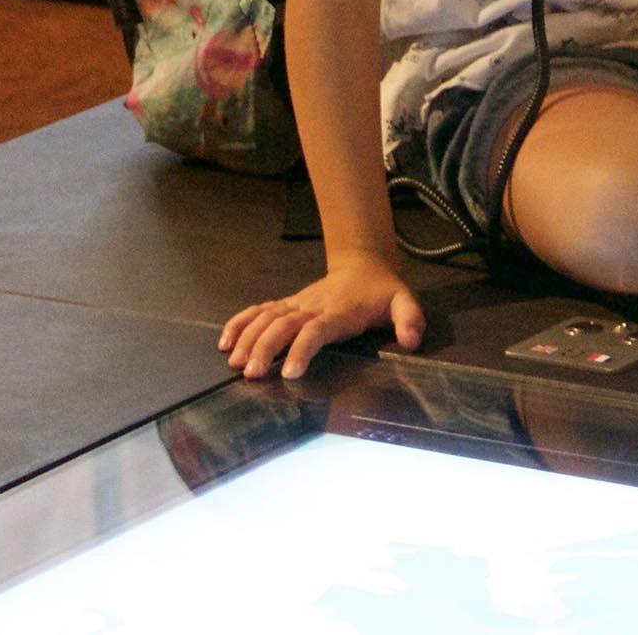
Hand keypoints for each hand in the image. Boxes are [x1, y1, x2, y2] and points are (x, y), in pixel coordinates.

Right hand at [219, 253, 424, 379]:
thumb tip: (413, 341)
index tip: (290, 372)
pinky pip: (259, 310)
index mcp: (339, 312)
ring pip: (267, 317)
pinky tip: (225, 341)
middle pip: (284, 325)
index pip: (316, 330)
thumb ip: (410, 320)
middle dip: (265, 348)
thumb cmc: (381, 291)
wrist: (363, 263)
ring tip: (235, 363)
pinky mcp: (287, 303)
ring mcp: (297, 304)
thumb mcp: (403, 301)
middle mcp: (313, 306)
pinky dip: (240, 322)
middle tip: (251, 374)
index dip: (302, 349)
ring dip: (249, 338)